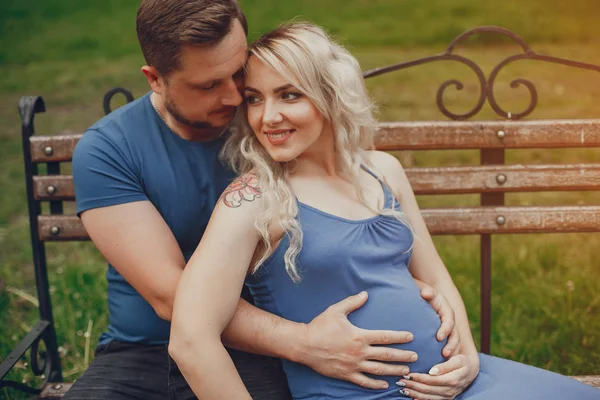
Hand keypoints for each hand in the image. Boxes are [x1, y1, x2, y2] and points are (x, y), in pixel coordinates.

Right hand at [297, 291, 416, 389]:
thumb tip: (366, 294)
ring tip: (406, 371)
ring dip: (394, 371)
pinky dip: (376, 384)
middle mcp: (359, 352)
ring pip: (379, 370)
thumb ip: (353, 302)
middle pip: (386, 355)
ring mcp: (353, 365)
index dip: (400, 337)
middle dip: (403, 356)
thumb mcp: (336, 310)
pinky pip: (364, 382)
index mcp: (359, 336)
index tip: (411, 337)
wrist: (303, 344)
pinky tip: (385, 385)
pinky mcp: (346, 374)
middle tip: (416, 356)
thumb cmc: (320, 326)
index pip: (385, 337)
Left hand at [396, 353, 479, 398]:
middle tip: (400, 381)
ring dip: (414, 393)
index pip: (432, 380)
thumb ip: (445, 366)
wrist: (472, 370)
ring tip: (402, 389)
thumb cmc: (463, 362)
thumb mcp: (458, 360)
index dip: (418, 377)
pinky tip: (411, 397)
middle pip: (428, 389)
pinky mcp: (446, 398)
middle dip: (413, 385)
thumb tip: (432, 371)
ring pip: (428, 397)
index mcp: (453, 380)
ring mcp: (448, 396)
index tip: (407, 373)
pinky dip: (420, 399)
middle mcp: (450, 390)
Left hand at [419, 284, 459, 356]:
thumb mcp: (427, 290)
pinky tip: (439, 366)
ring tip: (444, 362)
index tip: (439, 337)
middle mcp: (450, 323)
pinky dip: (446, 357)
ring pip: (454, 344)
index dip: (445, 329)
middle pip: (455, 336)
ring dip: (451, 354)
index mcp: (447, 311)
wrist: (425, 296)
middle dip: (451, 346)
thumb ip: (427, 292)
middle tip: (444, 354)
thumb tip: (425, 293)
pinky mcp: (443, 338)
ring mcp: (448, 331)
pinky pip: (448, 349)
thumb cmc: (425, 293)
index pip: (449, 321)